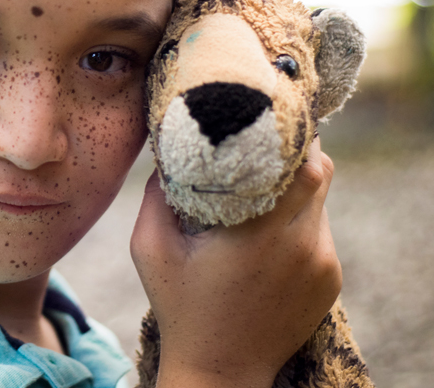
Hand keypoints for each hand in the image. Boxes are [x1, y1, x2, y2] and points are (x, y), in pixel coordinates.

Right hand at [130, 138, 340, 387]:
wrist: (220, 373)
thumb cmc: (180, 307)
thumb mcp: (149, 248)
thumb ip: (155, 195)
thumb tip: (166, 153)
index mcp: (263, 234)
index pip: (305, 166)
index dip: (293, 136)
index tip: (268, 116)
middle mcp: (304, 247)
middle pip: (321, 175)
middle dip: (298, 151)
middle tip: (266, 138)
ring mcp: (323, 266)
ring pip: (321, 202)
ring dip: (297, 186)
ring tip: (262, 183)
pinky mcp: (329, 282)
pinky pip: (319, 231)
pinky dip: (300, 218)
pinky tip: (268, 228)